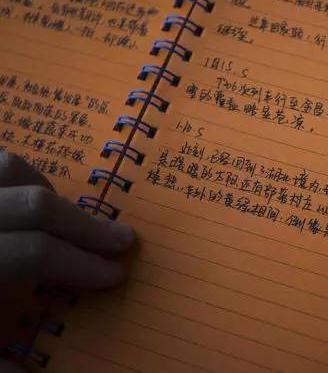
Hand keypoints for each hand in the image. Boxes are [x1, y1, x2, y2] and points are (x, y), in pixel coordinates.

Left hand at [0, 152, 134, 370]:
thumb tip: (39, 370)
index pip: (35, 253)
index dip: (80, 264)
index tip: (113, 275)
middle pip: (34, 205)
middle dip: (85, 225)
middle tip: (121, 239)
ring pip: (10, 169)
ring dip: (49, 192)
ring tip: (71, 217)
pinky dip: (18, 177)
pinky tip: (27, 198)